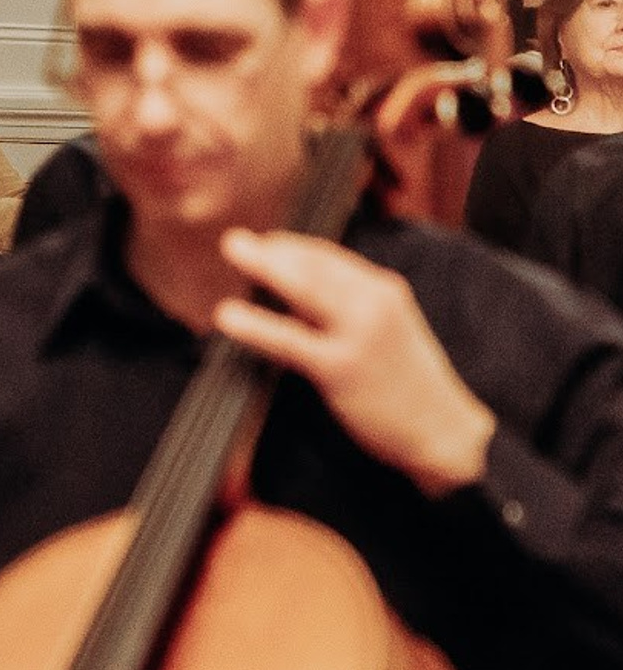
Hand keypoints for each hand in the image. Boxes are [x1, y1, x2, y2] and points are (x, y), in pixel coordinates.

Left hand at [214, 229, 495, 495]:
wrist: (442, 429)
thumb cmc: (405, 382)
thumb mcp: (385, 331)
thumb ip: (346, 309)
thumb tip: (291, 296)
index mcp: (384, 290)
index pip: (330, 258)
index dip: (293, 247)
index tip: (264, 241)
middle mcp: (374, 302)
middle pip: (314, 266)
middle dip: (273, 249)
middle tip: (234, 241)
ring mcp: (359, 333)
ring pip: (304, 289)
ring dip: (264, 267)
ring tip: (231, 253)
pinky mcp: (341, 366)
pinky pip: (289, 340)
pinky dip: (256, 325)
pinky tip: (227, 317)